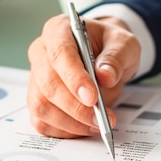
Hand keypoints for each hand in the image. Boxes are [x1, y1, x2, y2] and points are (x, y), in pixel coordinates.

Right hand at [27, 15, 139, 137]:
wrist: (107, 55)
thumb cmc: (111, 45)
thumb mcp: (124, 43)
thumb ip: (116, 57)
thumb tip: (105, 76)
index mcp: (58, 30)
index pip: (60, 53)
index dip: (74, 77)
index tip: (92, 96)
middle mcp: (41, 53)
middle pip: (48, 83)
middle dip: (75, 106)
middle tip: (100, 118)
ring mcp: (36, 78)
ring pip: (42, 106)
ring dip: (71, 122)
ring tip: (98, 125)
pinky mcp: (38, 100)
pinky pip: (43, 122)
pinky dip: (65, 130)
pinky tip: (86, 128)